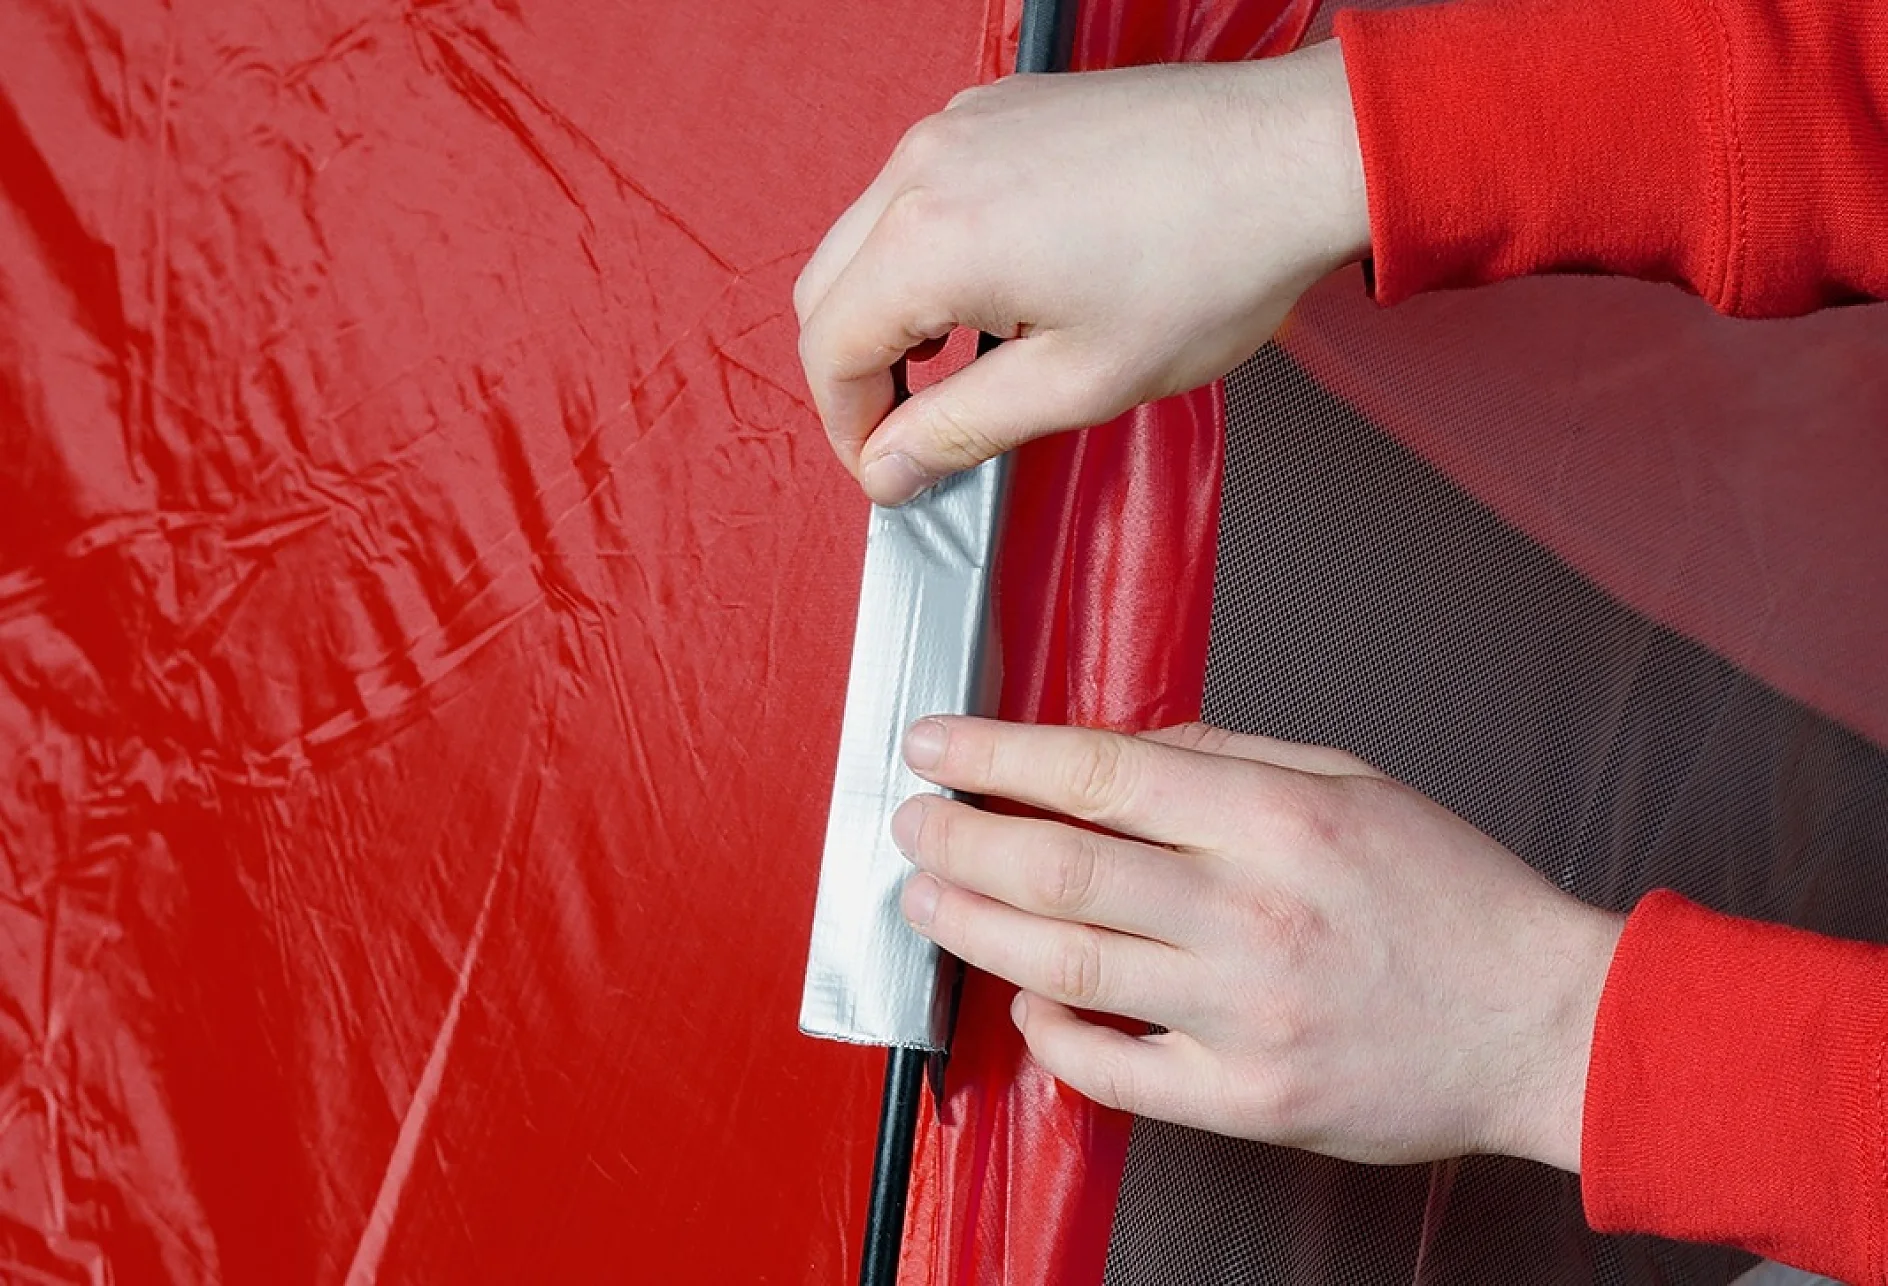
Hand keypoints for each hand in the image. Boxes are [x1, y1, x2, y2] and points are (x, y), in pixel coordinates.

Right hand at [794, 42, 1368, 504]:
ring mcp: (959, 126)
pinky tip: (997, 293)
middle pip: (826, 288)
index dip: (848, 427)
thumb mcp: (1079, 383)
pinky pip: (919, 191)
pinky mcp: (996, 109)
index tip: (889, 465)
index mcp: (933, 238)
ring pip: (867, 236)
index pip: (829, 349)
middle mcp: (926, 166)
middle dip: (856, 371)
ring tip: (963, 365)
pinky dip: (928, 253)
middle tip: (916, 429)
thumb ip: (962, 430)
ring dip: (891, 310)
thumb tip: (891, 466)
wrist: (1297, 157)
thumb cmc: (1214, 260)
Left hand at [892, 717, 1625, 1170]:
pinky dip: (1048, 1029)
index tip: (937, 745)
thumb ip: (1228, 753)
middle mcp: (1253, 912)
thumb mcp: (1351, 779)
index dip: (997, 754)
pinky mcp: (1245, 1097)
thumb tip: (1114, 748)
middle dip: (959, 839)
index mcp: (1277, 818)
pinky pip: (1111, 1068)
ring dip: (973, 926)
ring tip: (927, 899)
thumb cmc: (1450, 896)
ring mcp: (1244, 1012)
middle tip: (912, 823)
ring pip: (1065, 963)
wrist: (1542, 1023)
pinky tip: (1023, 991)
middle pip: (1060, 867)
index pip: (1099, 771)